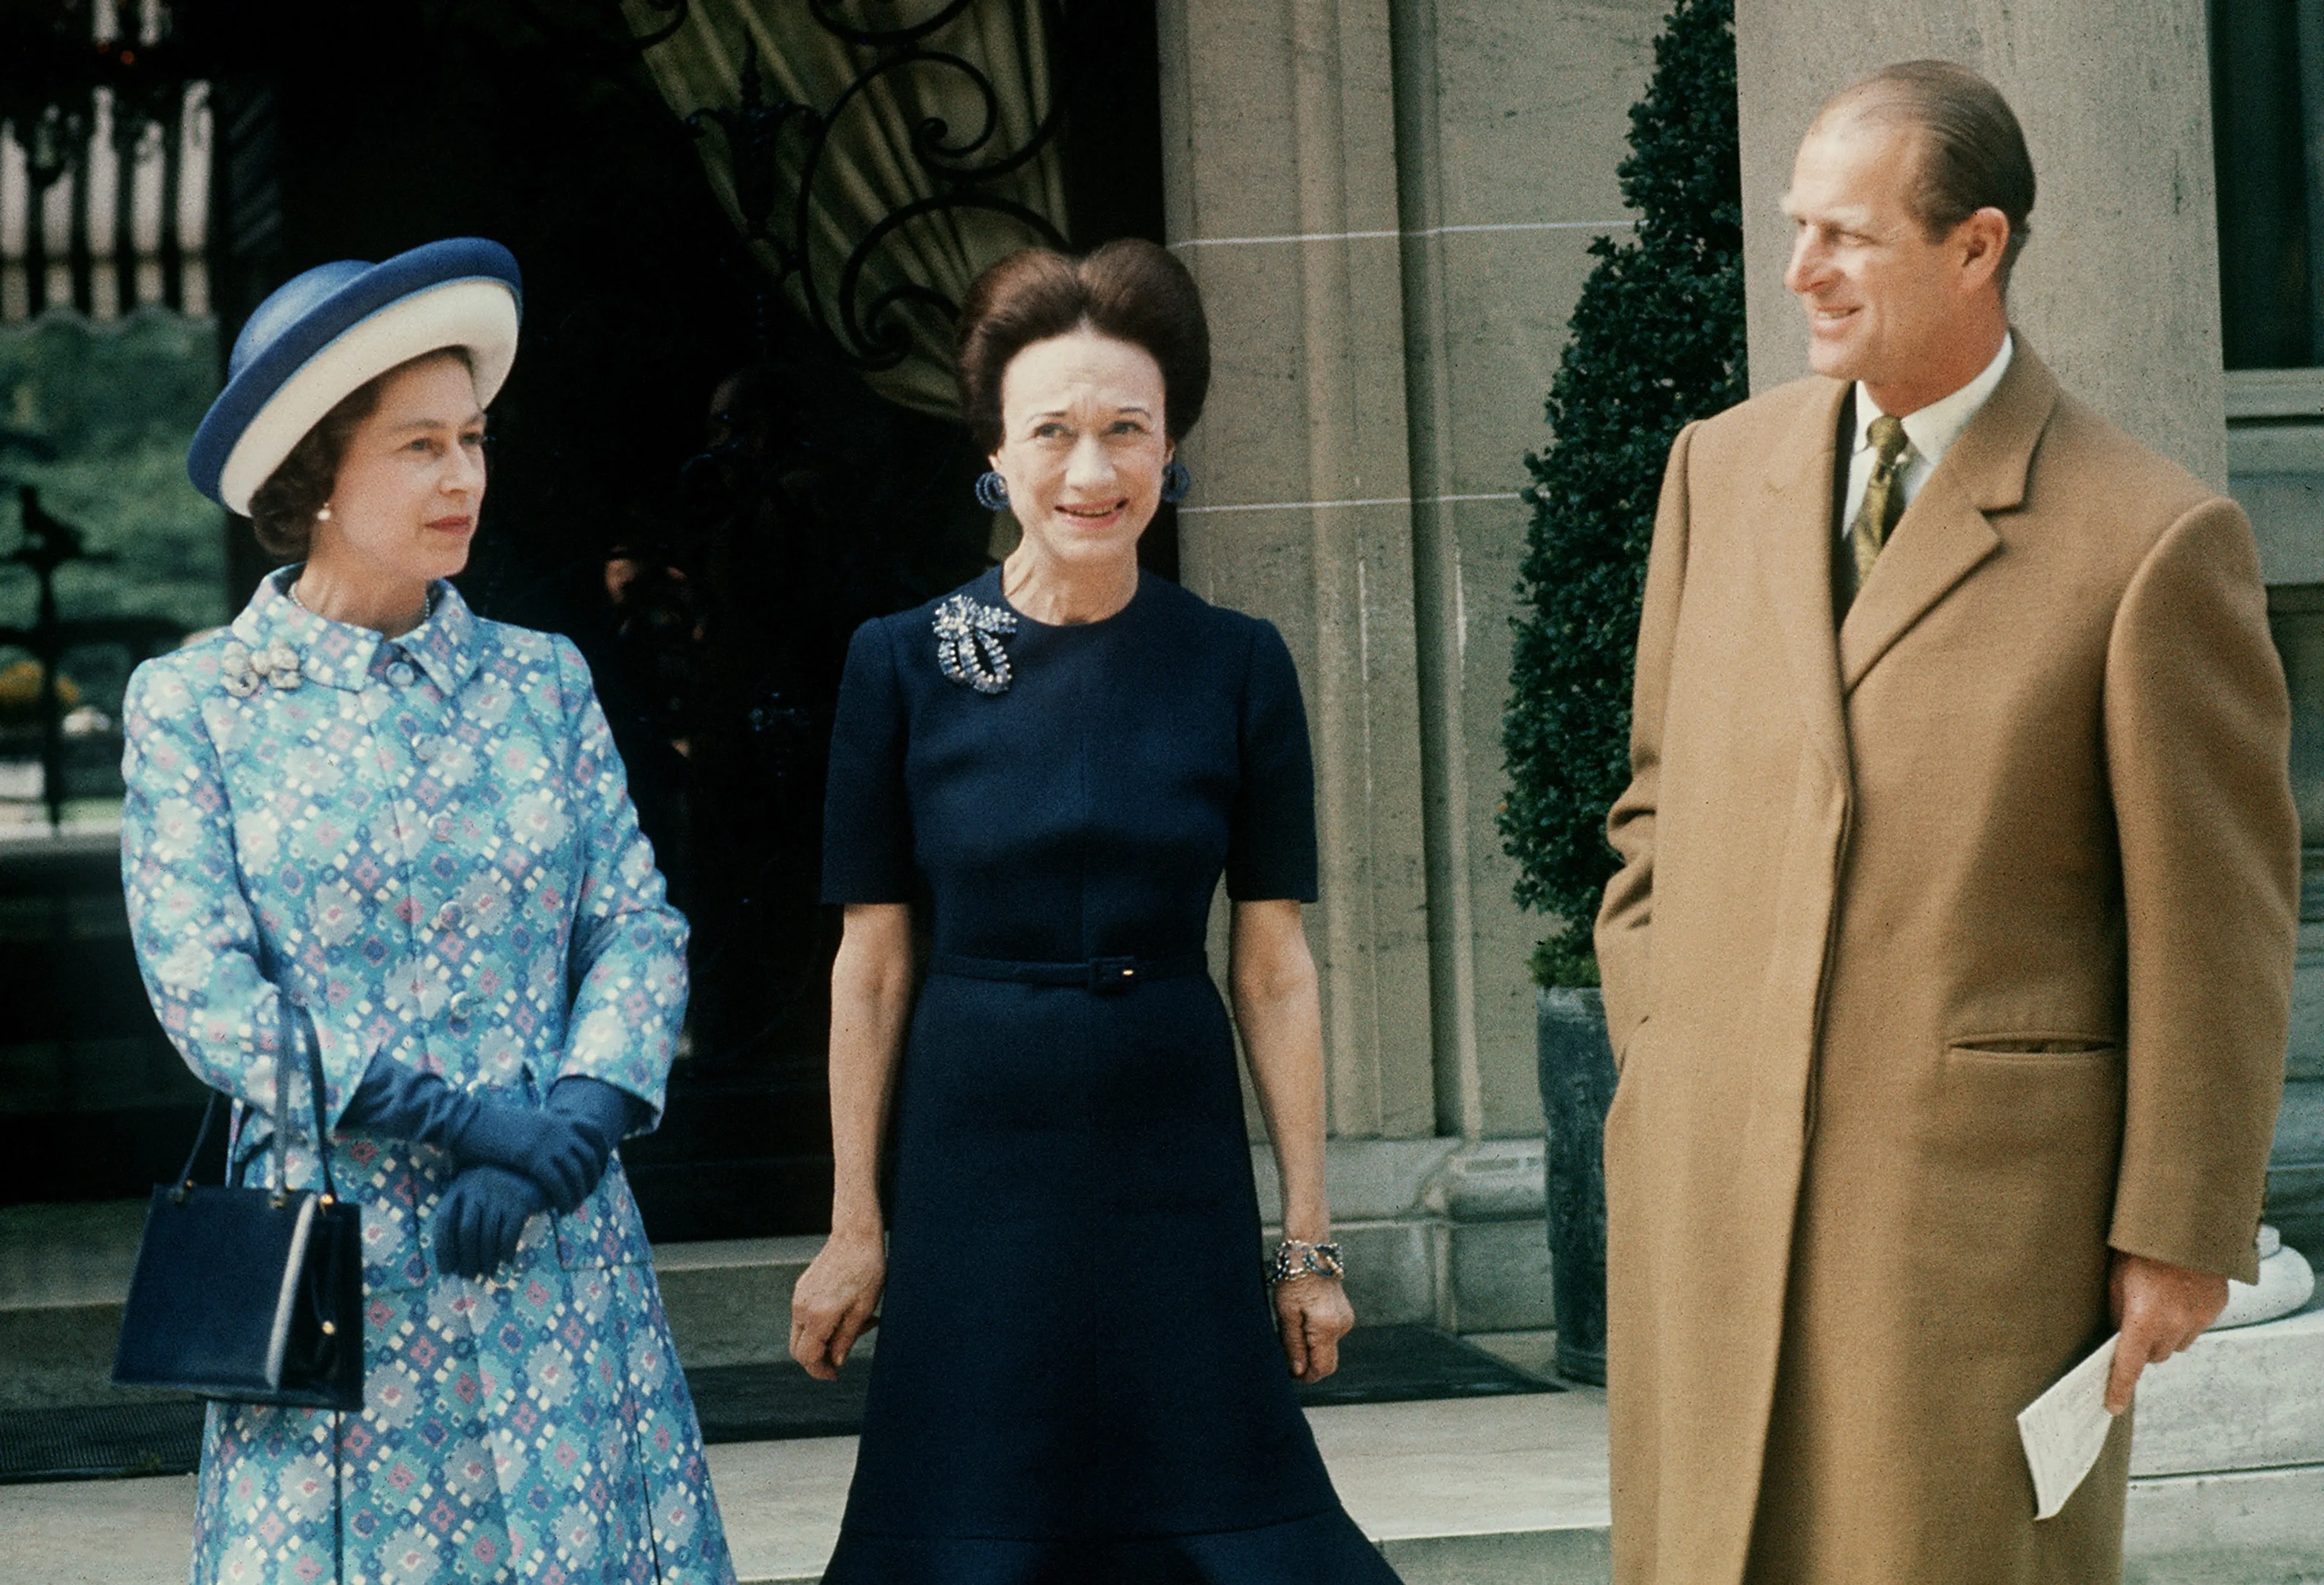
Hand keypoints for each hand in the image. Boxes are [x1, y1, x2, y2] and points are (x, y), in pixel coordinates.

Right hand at [342, 1053, 600, 1211]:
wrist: (469, 1121)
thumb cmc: (493, 1126)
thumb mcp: (527, 1123)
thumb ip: (546, 1132)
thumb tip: (556, 1143)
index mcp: (558, 1117)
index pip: (595, 1134)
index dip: (601, 1154)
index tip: (598, 1172)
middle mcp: (559, 1128)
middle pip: (590, 1157)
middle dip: (591, 1179)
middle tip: (586, 1196)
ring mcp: (548, 1142)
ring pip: (576, 1174)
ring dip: (578, 1194)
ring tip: (570, 1207)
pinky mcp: (534, 1158)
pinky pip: (559, 1184)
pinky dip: (563, 1199)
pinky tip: (559, 1210)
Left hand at [432, 1164, 546, 1279]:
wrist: (535, 1172)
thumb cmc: (499, 1191)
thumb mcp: (476, 1197)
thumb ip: (464, 1221)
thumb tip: (455, 1263)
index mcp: (460, 1188)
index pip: (444, 1220)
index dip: (443, 1248)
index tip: (447, 1270)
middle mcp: (477, 1188)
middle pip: (467, 1231)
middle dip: (467, 1259)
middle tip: (470, 1276)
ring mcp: (500, 1194)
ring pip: (488, 1235)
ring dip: (487, 1260)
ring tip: (488, 1273)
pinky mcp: (521, 1201)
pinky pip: (509, 1234)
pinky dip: (506, 1251)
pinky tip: (506, 1261)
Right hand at [791, 1227, 884, 1381]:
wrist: (856, 1235)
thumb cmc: (866, 1270)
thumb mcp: (864, 1309)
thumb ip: (847, 1338)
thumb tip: (836, 1361)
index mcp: (817, 1316)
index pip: (807, 1357)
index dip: (819, 1371)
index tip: (834, 1375)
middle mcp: (801, 1308)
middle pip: (798, 1349)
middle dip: (818, 1358)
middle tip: (842, 1355)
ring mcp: (799, 1297)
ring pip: (802, 1333)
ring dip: (822, 1340)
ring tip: (855, 1327)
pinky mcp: (802, 1288)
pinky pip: (804, 1317)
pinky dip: (820, 1325)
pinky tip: (846, 1313)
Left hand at [1273, 1274, 1353, 1384]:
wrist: (1310, 1253)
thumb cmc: (1294, 1280)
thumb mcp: (1286, 1314)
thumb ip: (1293, 1345)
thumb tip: (1298, 1371)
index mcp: (1327, 1328)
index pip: (1322, 1368)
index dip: (1307, 1377)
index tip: (1290, 1375)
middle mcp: (1342, 1326)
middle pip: (1329, 1362)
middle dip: (1309, 1366)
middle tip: (1288, 1358)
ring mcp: (1346, 1320)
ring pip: (1329, 1348)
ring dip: (1312, 1350)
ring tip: (1292, 1331)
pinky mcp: (1344, 1314)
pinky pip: (1331, 1335)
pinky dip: (1317, 1338)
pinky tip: (1303, 1323)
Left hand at [2105, 1250, 2227, 1413]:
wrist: (2183, 1224)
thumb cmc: (2139, 1249)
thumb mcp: (2116, 1279)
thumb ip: (2118, 1313)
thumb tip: (2118, 1338)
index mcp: (2143, 1319)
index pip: (2129, 1365)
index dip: (2119, 1387)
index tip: (2112, 1406)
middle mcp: (2174, 1324)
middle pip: (2155, 1356)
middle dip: (2144, 1347)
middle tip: (2136, 1325)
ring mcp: (2199, 1318)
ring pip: (2178, 1343)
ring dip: (2167, 1333)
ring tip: (2159, 1302)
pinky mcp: (2217, 1307)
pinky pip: (2197, 1325)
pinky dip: (2186, 1318)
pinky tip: (2179, 1293)